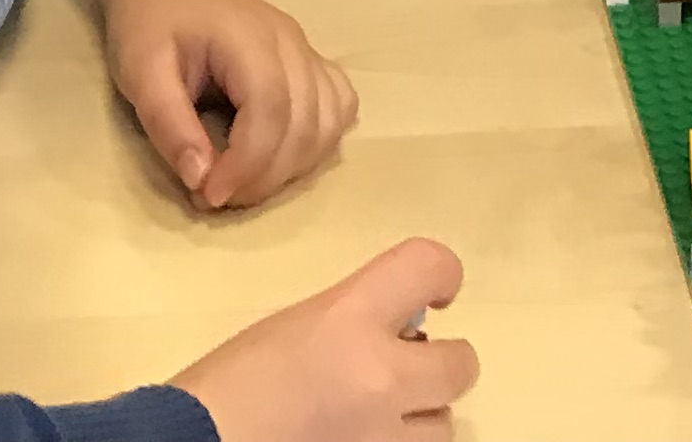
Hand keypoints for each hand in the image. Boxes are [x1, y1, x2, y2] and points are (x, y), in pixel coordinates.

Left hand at [105, 0, 357, 210]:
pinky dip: (317, 144)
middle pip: (304, 123)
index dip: (247, 163)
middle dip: (264, 176)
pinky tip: (280, 156)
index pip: (270, 107)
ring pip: (328, 123)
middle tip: (217, 195)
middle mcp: (290, 41)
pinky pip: (339, 108)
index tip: (210, 194)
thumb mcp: (140, 74)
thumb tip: (201, 179)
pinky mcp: (312, 64)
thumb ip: (168, 125)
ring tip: (244, 180)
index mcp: (247, 37)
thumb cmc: (150, 29)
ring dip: (292, 168)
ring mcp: (307, 50)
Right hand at [174, 238, 475, 441]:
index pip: (430, 267)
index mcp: (350, 319)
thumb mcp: (296, 327)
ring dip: (418, 419)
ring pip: (443, 426)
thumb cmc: (229, 386)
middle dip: (439, 364)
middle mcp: (382, 378)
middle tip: (406, 369)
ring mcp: (385, 438)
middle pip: (462, 364)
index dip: (442, 275)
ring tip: (374, 417)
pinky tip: (359, 438)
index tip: (436, 293)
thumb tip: (402, 330)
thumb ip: (353, 321)